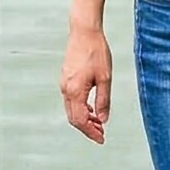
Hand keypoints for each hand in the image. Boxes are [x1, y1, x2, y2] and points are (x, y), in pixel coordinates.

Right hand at [62, 26, 112, 143]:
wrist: (84, 31)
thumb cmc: (96, 51)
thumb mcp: (105, 78)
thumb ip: (103, 100)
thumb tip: (103, 119)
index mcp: (75, 91)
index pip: (80, 120)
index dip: (91, 132)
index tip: (101, 138)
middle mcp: (66, 89)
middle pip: (73, 118)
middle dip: (87, 128)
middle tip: (101, 133)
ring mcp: (64, 83)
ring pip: (71, 109)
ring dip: (84, 118)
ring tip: (99, 122)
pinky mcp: (65, 78)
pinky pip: (71, 100)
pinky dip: (81, 108)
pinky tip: (92, 108)